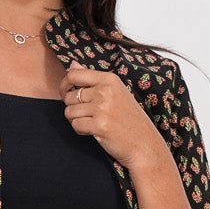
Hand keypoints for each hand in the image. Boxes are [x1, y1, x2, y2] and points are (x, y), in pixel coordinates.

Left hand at [60, 64, 169, 178]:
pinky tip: (93, 131)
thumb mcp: (116, 92)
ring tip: (91, 123)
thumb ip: (92, 79)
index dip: (65, 85)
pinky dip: (80, 130)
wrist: (144, 144)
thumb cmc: (130, 119)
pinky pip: (75, 125)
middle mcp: (105, 91)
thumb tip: (72, 64)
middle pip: (69, 96)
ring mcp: (102, 108)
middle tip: (86, 115)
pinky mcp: (98, 125)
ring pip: (69, 111)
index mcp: (109, 79)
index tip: (67, 93)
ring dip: (76, 120)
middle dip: (72, 107)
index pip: (74, 74)